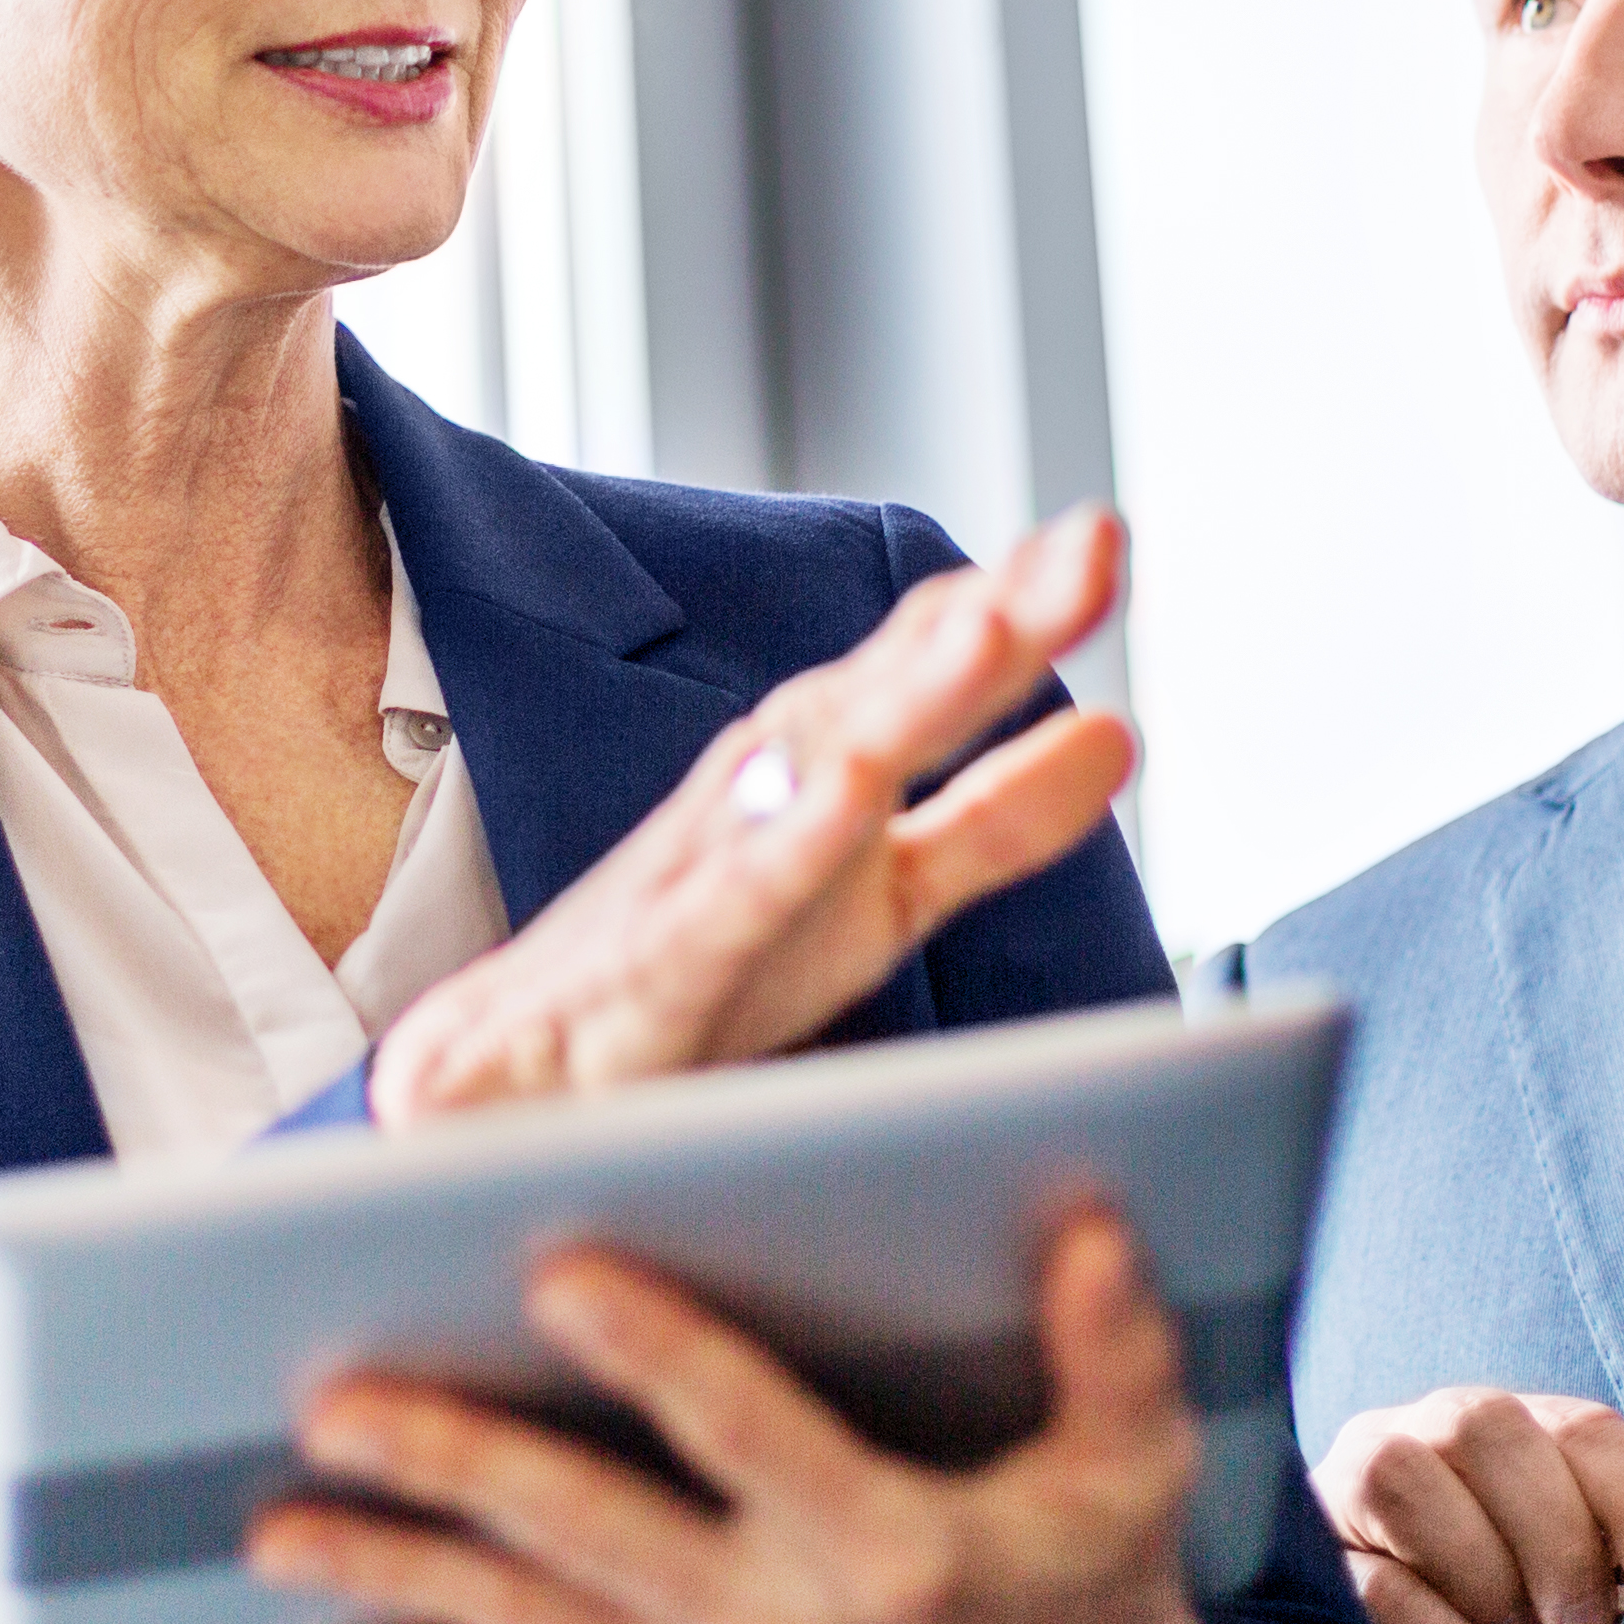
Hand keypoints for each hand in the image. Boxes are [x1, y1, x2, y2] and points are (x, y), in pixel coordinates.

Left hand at [253, 1206, 1249, 1623]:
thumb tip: (1094, 1223)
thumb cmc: (1093, 1583)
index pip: (751, 1433)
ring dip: (397, 1574)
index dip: (655, 1356)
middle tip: (335, 1401)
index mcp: (890, 1551)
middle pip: (593, 1538)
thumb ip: (1111, 1351)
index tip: (549, 1274)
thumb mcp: (1136, 1470)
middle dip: (457, 1466)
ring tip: (272, 1524)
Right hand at [363, 509, 1135, 1126]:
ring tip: (984, 633)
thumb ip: (994, 824)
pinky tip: (835, 800)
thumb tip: (1123, 730)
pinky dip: (774, 851)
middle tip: (1085, 543)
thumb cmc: (698, 978)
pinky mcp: (643, 975)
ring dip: (892, 700)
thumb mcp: (880, 902)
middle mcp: (760, 804)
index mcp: (826, 783)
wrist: (500, 1085)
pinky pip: (714, 909)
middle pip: (881, 700)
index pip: (925, 678)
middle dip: (981, 625)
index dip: (1015, 611)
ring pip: (801, 776)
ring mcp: (696, 880)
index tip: (1097, 537)